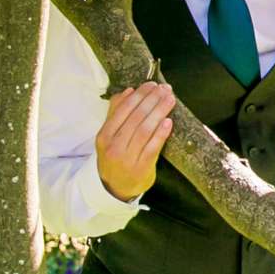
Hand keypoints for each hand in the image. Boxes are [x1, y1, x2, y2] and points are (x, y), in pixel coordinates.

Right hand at [96, 80, 174, 200]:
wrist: (115, 188)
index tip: (152, 85)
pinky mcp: (142, 168)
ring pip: (144, 130)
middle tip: (165, 89)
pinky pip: (153, 148)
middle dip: (152, 100)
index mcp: (104, 136)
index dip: (139, 95)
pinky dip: (161, 133)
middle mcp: (114, 146)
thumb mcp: (109, 136)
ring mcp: (127, 158)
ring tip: (170, 100)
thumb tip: (128, 91)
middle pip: (135, 118)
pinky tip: (168, 121)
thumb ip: (116, 113)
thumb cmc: (115, 157)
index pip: (122, 110)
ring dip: (159, 112)